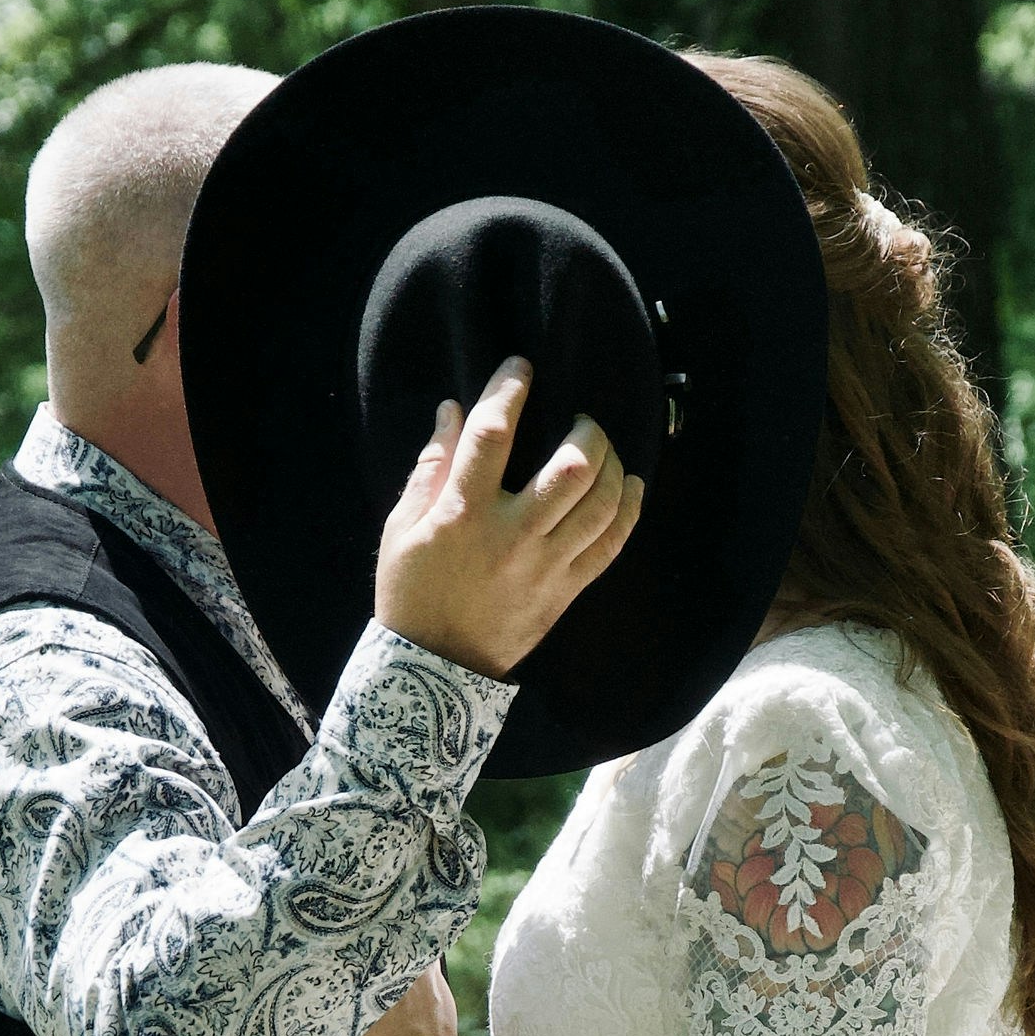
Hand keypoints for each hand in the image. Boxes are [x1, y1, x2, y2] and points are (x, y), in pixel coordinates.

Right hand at [373, 361, 643, 677]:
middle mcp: (511, 536)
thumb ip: (431, 466)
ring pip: (600, 504)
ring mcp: (545, 565)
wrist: (434, 669)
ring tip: (605, 450)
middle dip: (586, 432)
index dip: (508, 391)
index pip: (492, 435)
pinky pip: (611, 545)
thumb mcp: (403, 527)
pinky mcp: (566, 590)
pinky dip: (628, 510)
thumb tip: (453, 410)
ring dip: (613, 466)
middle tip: (581, 420)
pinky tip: (631, 487)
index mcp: (463, 514)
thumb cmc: (412, 591)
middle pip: (571, 469)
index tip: (520, 366)